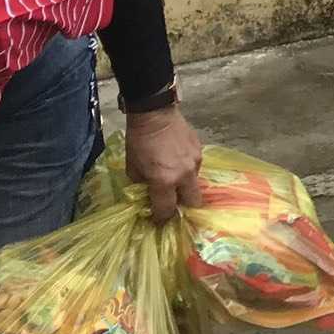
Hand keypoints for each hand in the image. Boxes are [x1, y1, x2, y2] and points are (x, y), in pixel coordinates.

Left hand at [125, 106, 205, 222]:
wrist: (154, 113)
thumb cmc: (138, 142)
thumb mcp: (133, 169)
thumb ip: (142, 185)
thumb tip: (148, 195)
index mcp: (164, 181)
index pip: (167, 209)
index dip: (161, 218)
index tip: (158, 220)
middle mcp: (184, 174)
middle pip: (194, 202)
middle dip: (184, 207)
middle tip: (173, 205)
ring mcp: (195, 162)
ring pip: (195, 184)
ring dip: (185, 187)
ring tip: (174, 180)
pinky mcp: (200, 151)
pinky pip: (196, 168)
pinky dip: (187, 171)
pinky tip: (177, 163)